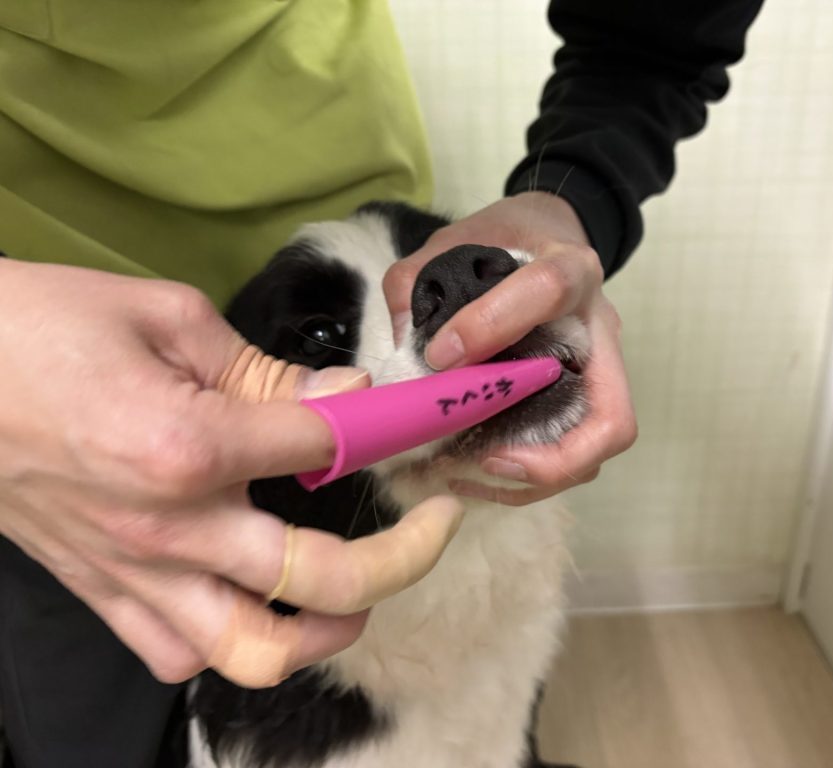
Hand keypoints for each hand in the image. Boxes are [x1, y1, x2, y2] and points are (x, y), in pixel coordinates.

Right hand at [0, 260, 462, 687]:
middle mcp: (169, 526)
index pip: (329, 446)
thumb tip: (342, 395)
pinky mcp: (105, 592)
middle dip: (405, 555)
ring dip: (329, 629)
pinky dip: (234, 642)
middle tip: (434, 526)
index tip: (414, 423)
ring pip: (261, 650)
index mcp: (187, 442)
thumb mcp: (165, 318)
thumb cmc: (39, 330)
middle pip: (324, 577)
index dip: (388, 430)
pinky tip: (254, 599)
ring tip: (358, 593)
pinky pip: (183, 655)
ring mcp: (136, 572)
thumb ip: (264, 371)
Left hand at [383, 192, 636, 504]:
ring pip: (597, 448)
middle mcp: (599, 329)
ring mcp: (600, 371)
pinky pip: (576, 455)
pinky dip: (531, 477)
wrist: (548, 237)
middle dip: (555, 458)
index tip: (440, 355)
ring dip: (541, 476)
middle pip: (611, 417)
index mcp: (568, 270)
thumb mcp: (456, 240)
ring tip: (473, 472)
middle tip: (488, 459)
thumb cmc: (505, 241)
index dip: (494, 325)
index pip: (546, 291)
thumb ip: (418, 282)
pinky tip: (478, 470)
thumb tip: (406, 348)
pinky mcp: (586, 397)